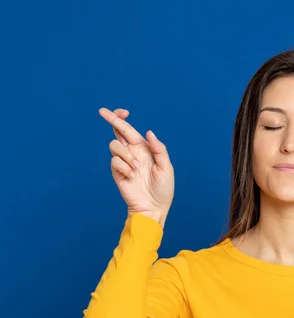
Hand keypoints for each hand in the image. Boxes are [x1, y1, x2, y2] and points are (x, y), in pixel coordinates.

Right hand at [99, 107, 174, 223]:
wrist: (153, 207)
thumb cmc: (163, 188)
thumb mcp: (166, 167)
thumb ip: (159, 149)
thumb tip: (148, 132)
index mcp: (144, 148)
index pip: (130, 130)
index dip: (123, 119)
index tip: (123, 112)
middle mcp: (132, 153)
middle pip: (117, 131)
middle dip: (111, 119)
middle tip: (102, 111)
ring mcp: (123, 162)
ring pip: (115, 146)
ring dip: (126, 155)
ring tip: (137, 169)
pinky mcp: (117, 172)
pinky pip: (115, 161)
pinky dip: (124, 167)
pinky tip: (132, 176)